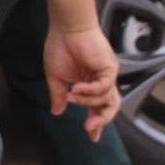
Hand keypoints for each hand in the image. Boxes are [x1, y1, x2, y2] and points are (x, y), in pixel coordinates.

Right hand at [45, 25, 120, 139]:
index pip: (97, 107)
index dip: (96, 123)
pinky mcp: (109, 69)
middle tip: (88, 128)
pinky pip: (104, 87)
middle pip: (109, 107)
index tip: (92, 137)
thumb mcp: (55, 76)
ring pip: (107, 100)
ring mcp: (107, 75)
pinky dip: (91, 91)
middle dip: (100, 120)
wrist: (66, 27)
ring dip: (89, 103)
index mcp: (89, 84)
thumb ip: (58, 95)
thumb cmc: (60, 46)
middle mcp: (101, 81)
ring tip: (72, 97)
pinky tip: (76, 88)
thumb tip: (56, 112)